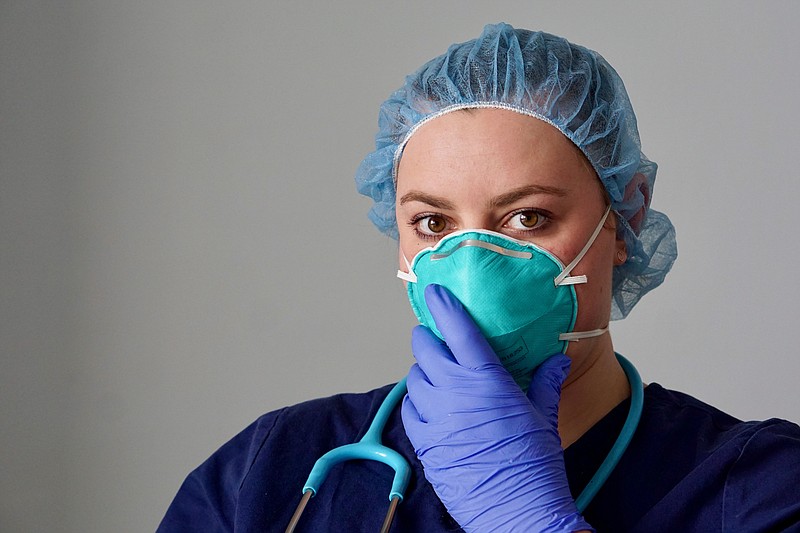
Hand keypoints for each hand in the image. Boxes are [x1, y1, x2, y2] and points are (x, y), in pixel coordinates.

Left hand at [401, 284, 592, 531]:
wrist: (518, 512)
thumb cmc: (535, 465)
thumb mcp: (544, 417)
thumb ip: (545, 382)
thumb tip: (557, 362)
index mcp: (486, 379)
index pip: (457, 329)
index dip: (443, 306)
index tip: (434, 293)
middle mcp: (455, 392)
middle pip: (426, 348)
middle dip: (429, 338)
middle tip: (437, 339)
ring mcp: (435, 418)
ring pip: (414, 378)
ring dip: (424, 372)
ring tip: (438, 376)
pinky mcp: (424, 443)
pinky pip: (410, 410)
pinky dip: (416, 402)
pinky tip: (430, 406)